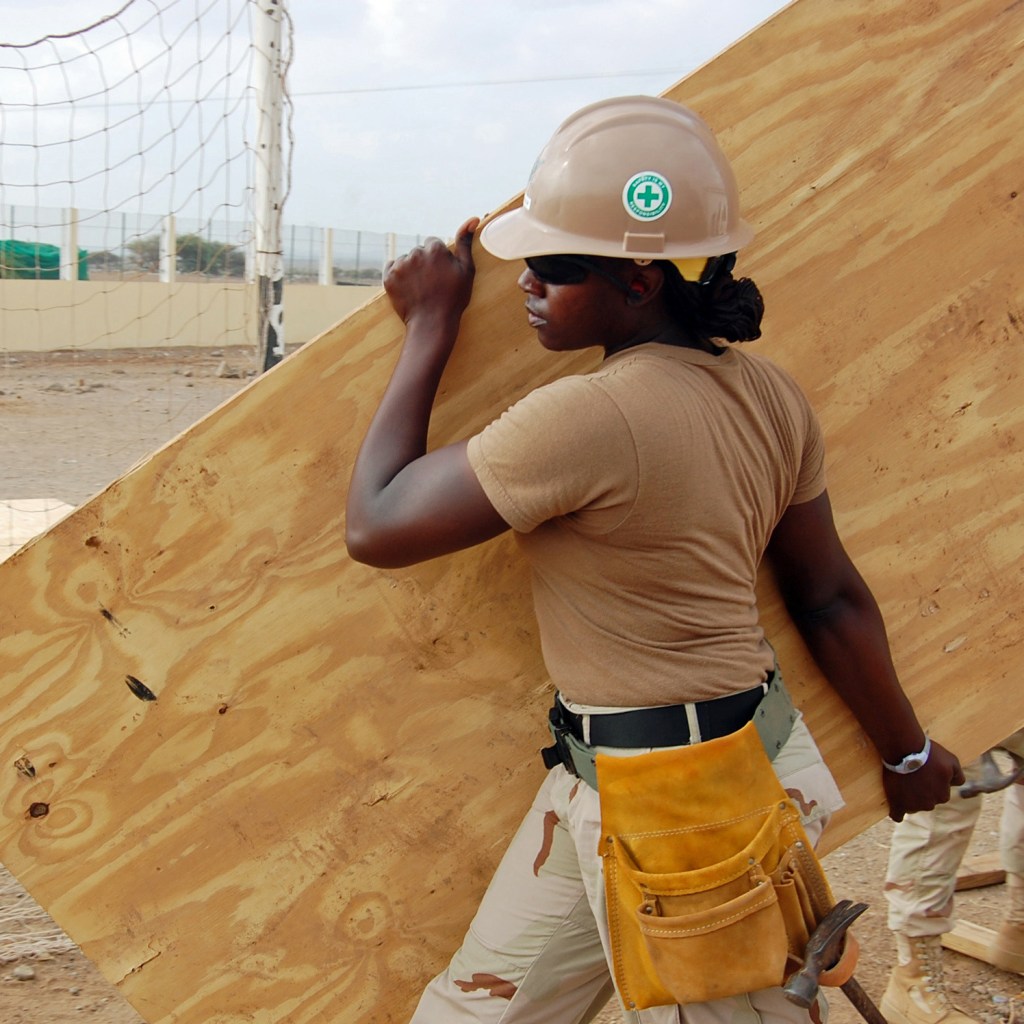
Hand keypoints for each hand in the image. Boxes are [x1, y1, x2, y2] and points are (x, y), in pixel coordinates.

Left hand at [384, 217, 478, 331]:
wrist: (432, 324)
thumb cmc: (453, 299)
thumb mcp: (466, 270)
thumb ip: (465, 243)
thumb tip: (473, 218)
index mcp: (435, 248)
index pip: (433, 244)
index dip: (439, 260)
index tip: (442, 275)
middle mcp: (415, 253)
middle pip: (419, 252)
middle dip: (424, 263)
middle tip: (432, 284)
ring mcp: (400, 265)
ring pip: (406, 261)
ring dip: (411, 270)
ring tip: (420, 288)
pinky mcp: (388, 278)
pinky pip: (392, 269)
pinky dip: (398, 276)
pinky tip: (408, 288)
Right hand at [882, 739, 964, 821]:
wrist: (905, 749)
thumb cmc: (929, 754)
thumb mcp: (952, 761)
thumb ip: (958, 776)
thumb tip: (956, 785)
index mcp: (943, 795)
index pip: (940, 794)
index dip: (933, 783)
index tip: (926, 773)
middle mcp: (930, 804)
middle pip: (926, 801)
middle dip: (921, 792)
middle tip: (913, 776)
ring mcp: (913, 805)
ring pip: (912, 807)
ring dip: (909, 798)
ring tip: (902, 783)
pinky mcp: (897, 803)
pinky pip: (897, 815)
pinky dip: (897, 813)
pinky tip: (895, 807)